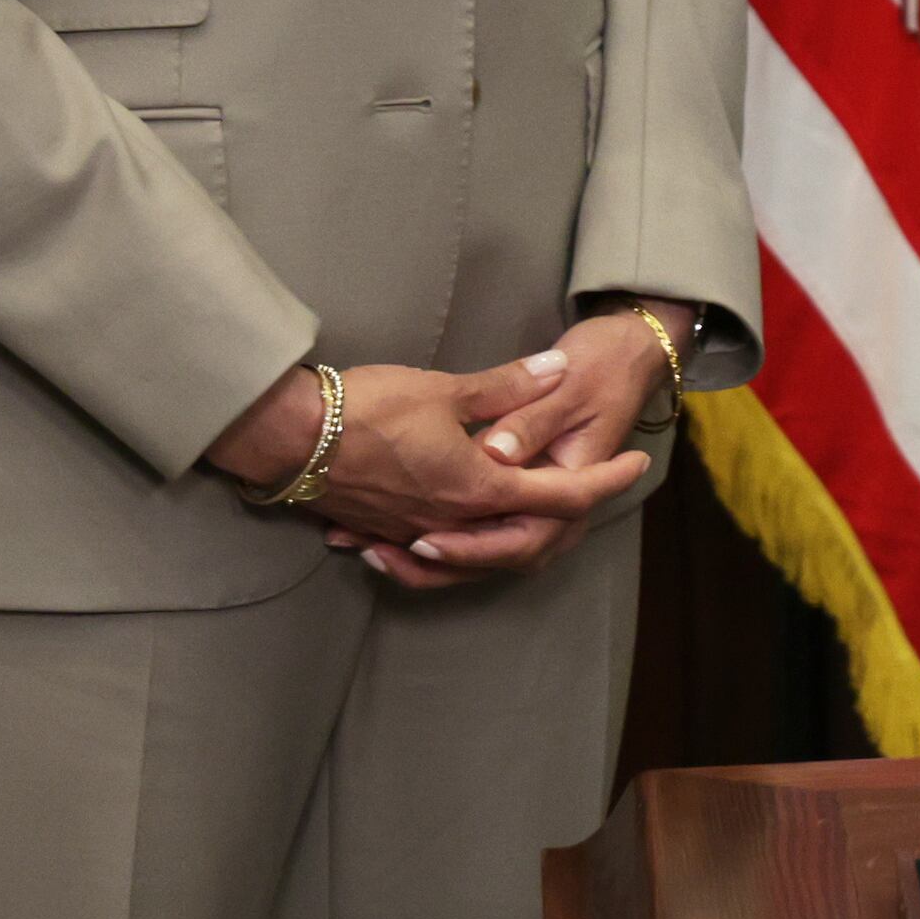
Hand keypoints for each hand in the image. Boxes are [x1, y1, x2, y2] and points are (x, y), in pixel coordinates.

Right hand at [204, 354, 656, 587]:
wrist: (283, 437)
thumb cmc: (363, 410)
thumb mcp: (444, 390)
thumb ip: (507, 387)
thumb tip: (557, 368)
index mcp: (478, 489)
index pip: (563, 495)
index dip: (607, 482)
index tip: (636, 465)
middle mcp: (451, 521)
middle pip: (526, 535)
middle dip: (563, 516)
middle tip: (590, 487)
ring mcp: (412, 530)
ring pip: (477, 550)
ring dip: (509, 536)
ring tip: (530, 510)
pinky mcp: (378, 530)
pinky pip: (427, 550)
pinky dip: (452, 543)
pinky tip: (452, 523)